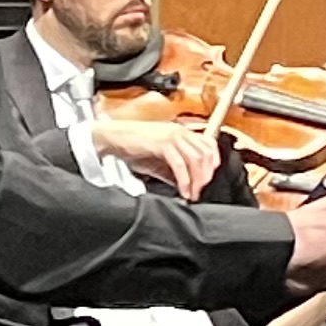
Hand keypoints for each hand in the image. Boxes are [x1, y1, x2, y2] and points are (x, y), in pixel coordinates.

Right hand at [86, 114, 219, 200]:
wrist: (111, 137)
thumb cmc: (131, 146)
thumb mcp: (157, 157)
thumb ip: (172, 168)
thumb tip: (185, 184)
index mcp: (180, 132)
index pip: (208, 144)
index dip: (213, 162)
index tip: (208, 179)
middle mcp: (179, 132)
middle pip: (205, 154)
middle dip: (205, 176)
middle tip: (199, 191)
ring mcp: (171, 136)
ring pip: (196, 159)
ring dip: (197, 180)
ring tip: (191, 194)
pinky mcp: (162, 144)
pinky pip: (180, 165)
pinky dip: (184, 180)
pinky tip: (182, 191)